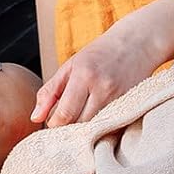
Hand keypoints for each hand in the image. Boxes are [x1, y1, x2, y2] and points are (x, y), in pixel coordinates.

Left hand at [32, 15, 165, 128]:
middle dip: (67, 129)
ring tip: (78, 119)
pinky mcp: (130, 106)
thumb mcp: (70, 66)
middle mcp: (102, 89)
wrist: (138, 43)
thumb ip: (50, 92)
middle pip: (79, 125)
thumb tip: (35, 118)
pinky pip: (109, 127)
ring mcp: (119, 99)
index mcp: (83, 76)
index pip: (64, 114)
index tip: (51, 122)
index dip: (53, 124)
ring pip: (94, 129)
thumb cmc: (99, 54)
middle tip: (63, 122)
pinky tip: (95, 120)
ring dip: (83, 130)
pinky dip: (99, 128)